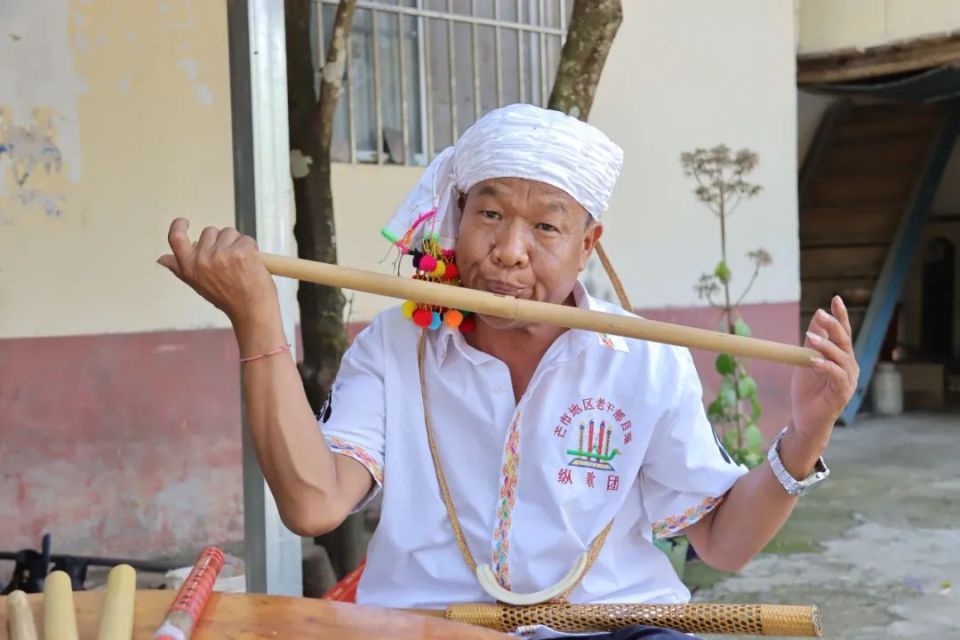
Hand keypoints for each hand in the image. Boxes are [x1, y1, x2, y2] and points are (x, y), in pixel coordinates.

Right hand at [158, 218, 277, 326]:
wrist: (251, 311)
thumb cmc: (227, 298)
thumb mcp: (197, 284)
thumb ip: (180, 268)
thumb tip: (162, 258)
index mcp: (189, 266)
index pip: (175, 238)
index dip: (178, 226)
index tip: (184, 222)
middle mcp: (202, 259)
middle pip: (210, 232)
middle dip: (220, 241)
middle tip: (229, 263)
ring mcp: (222, 254)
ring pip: (229, 233)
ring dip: (236, 243)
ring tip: (241, 264)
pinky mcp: (242, 251)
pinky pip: (246, 239)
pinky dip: (251, 248)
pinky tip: (251, 264)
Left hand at [790, 296, 859, 447]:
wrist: (805, 419)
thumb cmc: (808, 391)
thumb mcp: (806, 360)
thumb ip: (813, 341)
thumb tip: (817, 317)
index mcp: (842, 357)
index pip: (843, 333)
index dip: (841, 316)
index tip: (836, 298)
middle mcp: (849, 366)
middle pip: (844, 341)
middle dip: (834, 326)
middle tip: (821, 315)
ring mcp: (848, 380)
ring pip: (841, 357)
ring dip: (826, 346)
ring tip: (810, 338)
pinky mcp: (843, 393)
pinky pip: (837, 376)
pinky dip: (826, 367)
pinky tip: (814, 361)